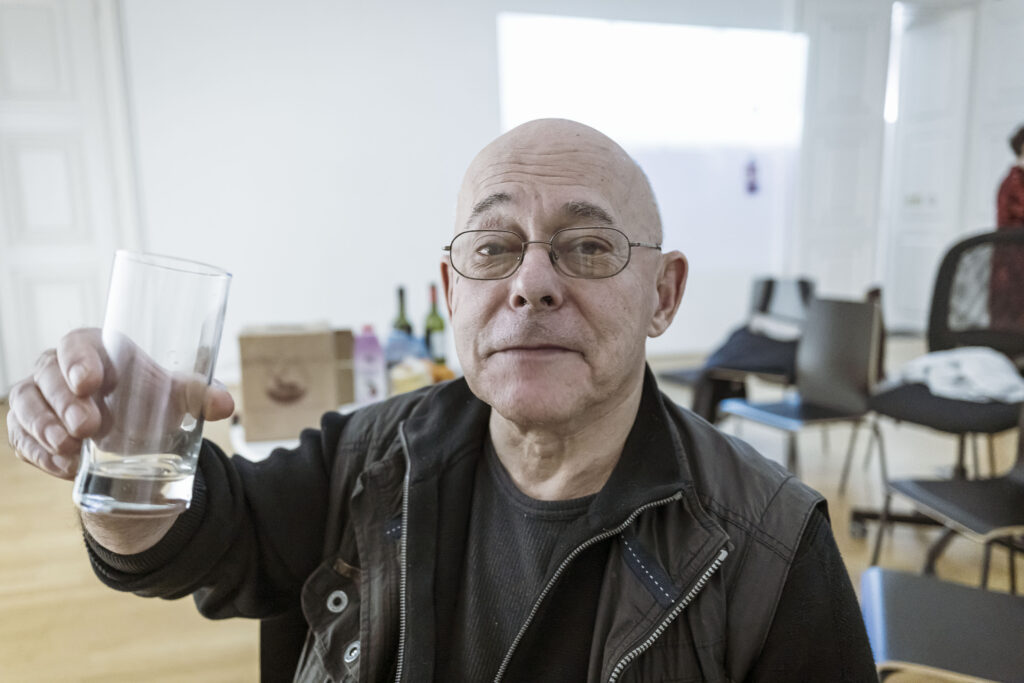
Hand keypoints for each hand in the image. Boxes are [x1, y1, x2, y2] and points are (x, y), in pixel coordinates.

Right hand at [7, 328, 234, 480]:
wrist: (133, 435)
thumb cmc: (151, 400)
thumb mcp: (177, 397)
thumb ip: (200, 396)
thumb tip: (225, 404)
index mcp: (97, 349)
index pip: (77, 343)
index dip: (78, 359)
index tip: (90, 382)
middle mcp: (60, 367)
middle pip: (47, 374)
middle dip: (64, 401)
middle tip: (88, 428)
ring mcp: (39, 397)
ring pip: (24, 403)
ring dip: (43, 426)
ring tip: (71, 449)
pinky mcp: (28, 427)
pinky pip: (19, 436)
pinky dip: (36, 451)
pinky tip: (63, 466)